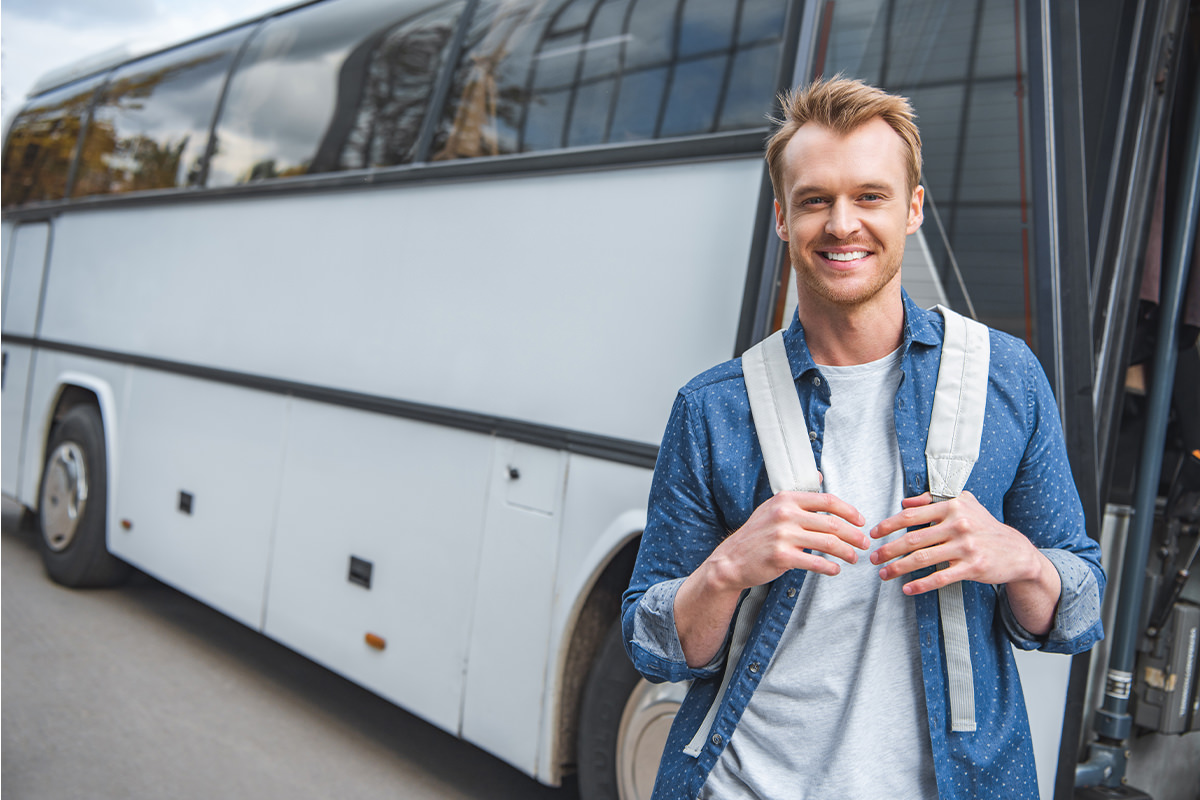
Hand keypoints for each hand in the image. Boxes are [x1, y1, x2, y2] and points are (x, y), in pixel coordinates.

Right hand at [675, 491, 867, 666]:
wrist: (731, 560)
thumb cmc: (756, 535)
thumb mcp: (773, 507)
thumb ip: (799, 496)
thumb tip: (820, 475)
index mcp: (786, 499)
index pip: (827, 501)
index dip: (849, 511)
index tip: (861, 521)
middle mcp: (785, 514)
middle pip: (832, 524)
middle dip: (854, 535)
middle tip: (864, 543)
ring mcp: (782, 536)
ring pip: (828, 544)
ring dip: (847, 552)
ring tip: (854, 557)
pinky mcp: (781, 557)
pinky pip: (815, 563)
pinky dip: (830, 568)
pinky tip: (835, 569)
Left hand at [868, 491, 1043, 595]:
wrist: (1015, 551)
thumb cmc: (983, 526)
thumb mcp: (963, 503)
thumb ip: (932, 500)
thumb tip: (904, 501)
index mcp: (952, 507)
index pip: (911, 515)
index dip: (889, 525)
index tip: (874, 534)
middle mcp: (958, 524)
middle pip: (913, 539)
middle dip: (888, 550)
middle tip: (873, 558)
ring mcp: (966, 547)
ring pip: (923, 559)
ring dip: (898, 568)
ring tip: (884, 574)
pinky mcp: (973, 567)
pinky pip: (940, 577)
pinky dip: (921, 584)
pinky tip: (907, 588)